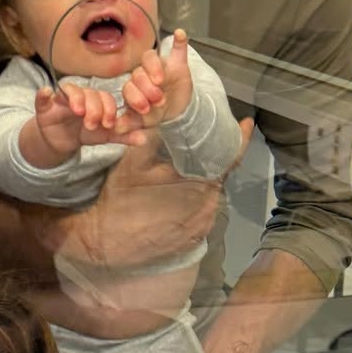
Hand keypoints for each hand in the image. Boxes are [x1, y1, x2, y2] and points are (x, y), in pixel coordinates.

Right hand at [35, 83, 125, 156]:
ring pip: (70, 91)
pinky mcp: (45, 106)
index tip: (109, 124)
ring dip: (76, 100)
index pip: (106, 98)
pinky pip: (42, 97)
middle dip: (94, 108)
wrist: (61, 140)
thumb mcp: (105, 136)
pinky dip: (43, 94)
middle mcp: (81, 96)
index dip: (109, 109)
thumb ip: (123, 136)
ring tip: (79, 113)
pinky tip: (45, 92)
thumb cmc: (85, 132)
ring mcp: (62, 99)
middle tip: (93, 124)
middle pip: (89, 93)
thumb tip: (144, 138)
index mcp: (96, 100)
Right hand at [70, 119, 252, 270]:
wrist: (105, 243)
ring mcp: (202, 225)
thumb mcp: (133, 162)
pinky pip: (204, 210)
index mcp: (199, 184)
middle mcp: (207, 206)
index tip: (246, 123)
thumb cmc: (119, 201)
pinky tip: (184, 189)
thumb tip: (169, 109)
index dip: (239, 139)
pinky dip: (198, 196)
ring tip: (193, 161)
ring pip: (212, 193)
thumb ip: (155, 136)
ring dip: (205, 177)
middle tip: (207, 138)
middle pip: (220, 174)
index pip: (229, 158)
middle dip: (215, 156)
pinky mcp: (194, 238)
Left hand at [121, 30, 191, 127]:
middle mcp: (144, 73)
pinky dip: (180, 40)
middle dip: (146, 86)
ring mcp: (160, 66)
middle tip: (156, 99)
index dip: (136, 94)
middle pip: (139, 72)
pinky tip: (181, 35)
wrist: (176, 112)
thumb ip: (129, 124)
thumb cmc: (155, 113)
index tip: (145, 107)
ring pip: (151, 58)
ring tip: (161, 81)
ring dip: (155, 68)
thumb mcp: (143, 121)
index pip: (130, 84)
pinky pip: (178, 47)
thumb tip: (116, 128)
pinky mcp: (178, 62)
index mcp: (133, 86)